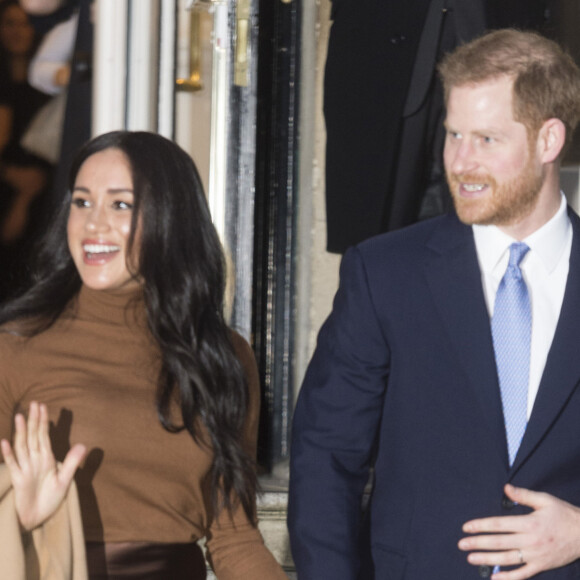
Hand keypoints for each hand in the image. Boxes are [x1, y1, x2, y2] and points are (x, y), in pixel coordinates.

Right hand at [0, 402, 85, 531]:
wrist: (36, 519)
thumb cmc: (49, 500)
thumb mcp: (64, 480)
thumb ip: (72, 463)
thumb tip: (84, 444)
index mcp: (46, 459)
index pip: (44, 435)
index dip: (43, 421)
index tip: (42, 406)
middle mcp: (34, 461)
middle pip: (33, 436)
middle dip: (33, 420)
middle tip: (33, 403)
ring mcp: (25, 469)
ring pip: (22, 446)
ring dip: (20, 432)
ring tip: (19, 416)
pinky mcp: (18, 480)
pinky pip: (13, 465)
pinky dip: (8, 454)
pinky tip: (5, 442)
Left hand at [458, 484, 579, 578]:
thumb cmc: (563, 514)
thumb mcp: (544, 500)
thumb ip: (523, 495)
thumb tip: (505, 488)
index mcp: (529, 523)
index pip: (499, 525)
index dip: (481, 526)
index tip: (466, 527)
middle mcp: (530, 541)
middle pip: (499, 542)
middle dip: (478, 543)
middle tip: (462, 544)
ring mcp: (536, 556)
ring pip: (507, 559)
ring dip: (488, 560)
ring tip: (471, 559)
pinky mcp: (542, 566)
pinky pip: (523, 574)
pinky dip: (508, 577)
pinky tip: (494, 578)